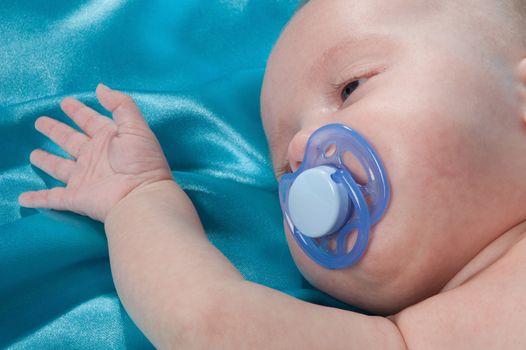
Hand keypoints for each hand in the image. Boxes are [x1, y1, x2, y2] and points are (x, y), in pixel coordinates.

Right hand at [18, 84, 173, 221]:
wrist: (141, 196)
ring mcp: (84, 178)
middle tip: (41, 122)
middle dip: (56, 131)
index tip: (65, 102)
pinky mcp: (76, 197)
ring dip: (47, 161)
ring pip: (60, 167)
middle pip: (71, 141)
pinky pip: (52, 198)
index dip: (78, 111)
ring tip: (34, 155)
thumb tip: (100, 88)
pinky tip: (25, 197)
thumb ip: (120, 105)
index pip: (90, 121)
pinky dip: (38, 198)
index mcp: (109, 139)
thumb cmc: (141, 161)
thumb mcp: (136, 127)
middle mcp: (95, 157)